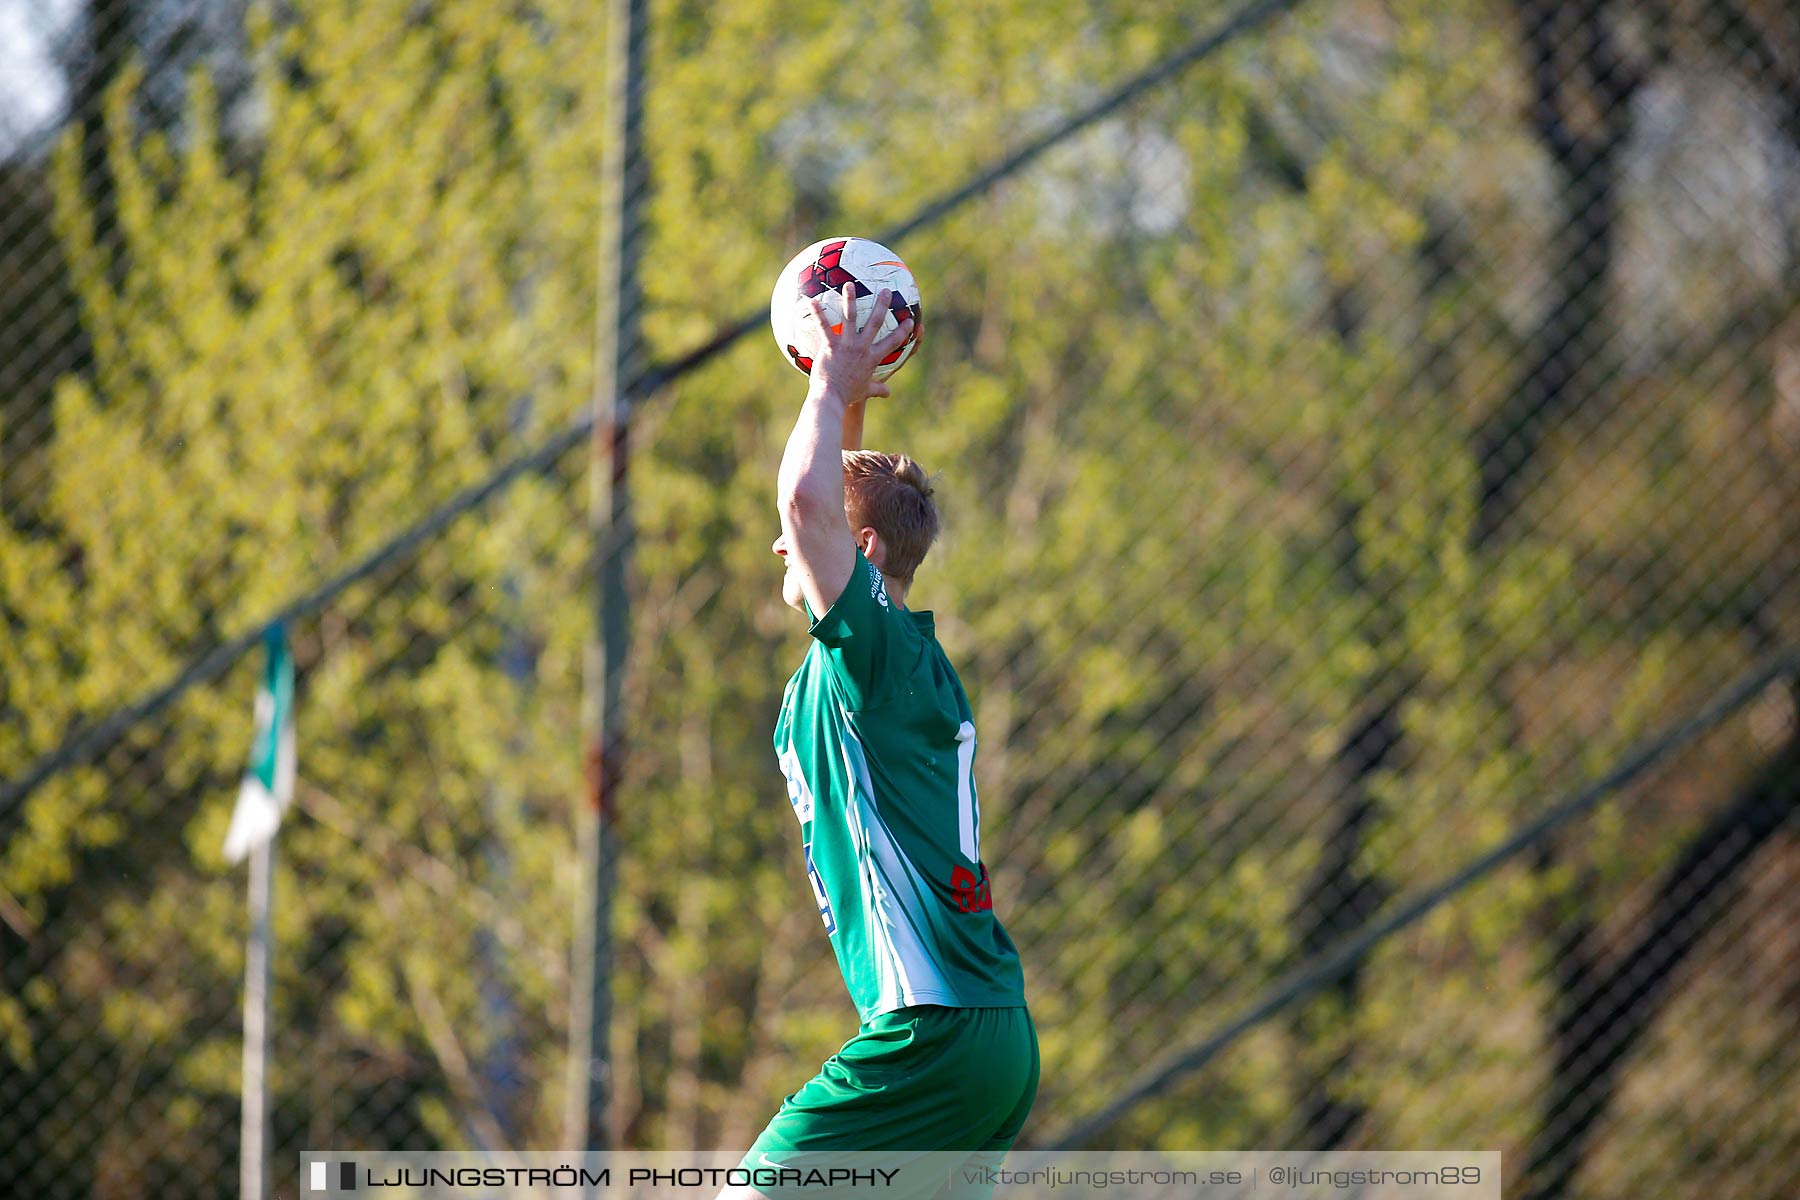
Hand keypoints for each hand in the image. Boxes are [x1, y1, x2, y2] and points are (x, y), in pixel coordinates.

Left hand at [804, 282, 915, 402]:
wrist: (832, 398)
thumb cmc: (847, 396)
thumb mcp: (865, 392)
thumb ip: (877, 389)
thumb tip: (887, 393)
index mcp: (872, 358)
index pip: (892, 342)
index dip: (903, 331)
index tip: (910, 321)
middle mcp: (862, 348)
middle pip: (875, 323)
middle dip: (882, 305)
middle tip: (887, 291)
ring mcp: (846, 345)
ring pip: (850, 318)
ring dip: (850, 300)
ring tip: (849, 285)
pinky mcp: (830, 346)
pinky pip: (824, 326)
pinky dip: (818, 313)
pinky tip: (812, 300)